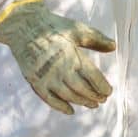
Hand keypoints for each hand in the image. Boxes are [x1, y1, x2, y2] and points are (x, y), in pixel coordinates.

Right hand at [0, 0, 115, 111]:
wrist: (23, 26)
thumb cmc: (53, 26)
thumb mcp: (77, 29)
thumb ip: (96, 39)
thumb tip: (114, 47)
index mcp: (72, 55)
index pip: (92, 76)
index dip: (102, 86)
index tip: (109, 91)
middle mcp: (60, 68)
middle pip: (82, 89)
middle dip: (94, 96)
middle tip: (102, 100)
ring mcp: (46, 77)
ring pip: (68, 96)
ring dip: (82, 102)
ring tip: (92, 105)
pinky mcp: (34, 81)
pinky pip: (49, 99)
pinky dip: (60, 107)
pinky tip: (70, 110)